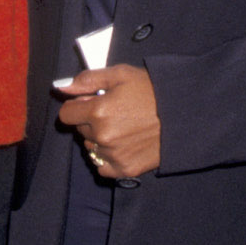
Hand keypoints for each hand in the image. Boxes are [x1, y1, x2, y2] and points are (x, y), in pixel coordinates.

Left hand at [55, 64, 160, 178]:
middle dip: (90, 121)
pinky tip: (123, 145)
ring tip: (123, 128)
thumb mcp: (120, 74)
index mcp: (98, 112)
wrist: (183, 114)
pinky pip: (102, 166)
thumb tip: (62, 87)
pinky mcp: (125, 169)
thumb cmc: (152, 90)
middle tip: (114, 113)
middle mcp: (102, 137)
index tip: (91, 103)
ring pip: (91, 147)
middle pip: (80, 130)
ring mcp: (114, 156)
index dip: (77, 106)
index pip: (66, 115)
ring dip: (100, 139)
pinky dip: (108, 157)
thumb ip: (87, 80)